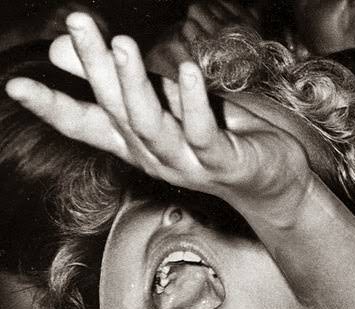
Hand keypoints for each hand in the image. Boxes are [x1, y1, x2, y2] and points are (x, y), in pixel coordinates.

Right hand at [5, 12, 314, 221]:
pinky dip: (191, 101)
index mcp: (136, 143)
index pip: (85, 126)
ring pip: (152, 124)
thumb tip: (60, 50)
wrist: (273, 183)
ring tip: (124, 44)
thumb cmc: (217, 139)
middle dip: (96, 67)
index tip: (16, 86)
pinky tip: (183, 69)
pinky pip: (203, 132)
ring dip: (136, 84)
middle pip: (116, 111)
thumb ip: (118, 82)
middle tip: (79, 24)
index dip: (52, 107)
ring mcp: (188, 163)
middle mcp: (154, 155)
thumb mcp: (164, 104)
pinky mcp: (224, 163)